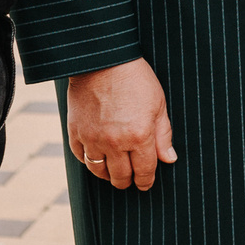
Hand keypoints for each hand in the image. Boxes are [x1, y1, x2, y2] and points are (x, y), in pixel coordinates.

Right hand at [68, 58, 175, 190]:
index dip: (146, 181)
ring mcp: (93, 139)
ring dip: (108, 175)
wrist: (103, 61)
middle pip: (121, 177)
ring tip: (114, 173)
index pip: (144, 171)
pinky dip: (89, 161)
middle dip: (127, 181)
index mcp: (139, 136)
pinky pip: (82, 158)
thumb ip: (163, 135)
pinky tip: (97, 158)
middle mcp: (115, 142)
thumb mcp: (158, 103)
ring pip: (99, 172)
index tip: (145, 184)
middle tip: (130, 180)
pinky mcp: (75, 133)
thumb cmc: (136, 79)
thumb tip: (169, 159)